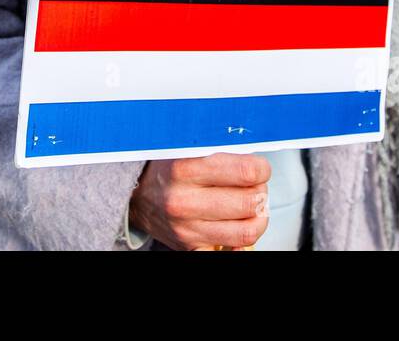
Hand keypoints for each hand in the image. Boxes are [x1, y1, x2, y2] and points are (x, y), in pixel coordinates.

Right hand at [128, 153, 269, 250]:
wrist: (138, 195)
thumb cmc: (168, 169)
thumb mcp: (187, 148)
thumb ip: (219, 148)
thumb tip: (254, 156)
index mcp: (185, 169)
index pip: (245, 172)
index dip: (261, 169)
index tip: (259, 168)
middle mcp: (184, 201)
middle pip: (249, 202)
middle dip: (260, 192)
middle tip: (256, 186)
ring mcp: (188, 228)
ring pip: (246, 231)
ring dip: (258, 217)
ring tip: (252, 207)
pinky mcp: (191, 247)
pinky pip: (231, 251)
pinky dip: (241, 241)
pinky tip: (238, 225)